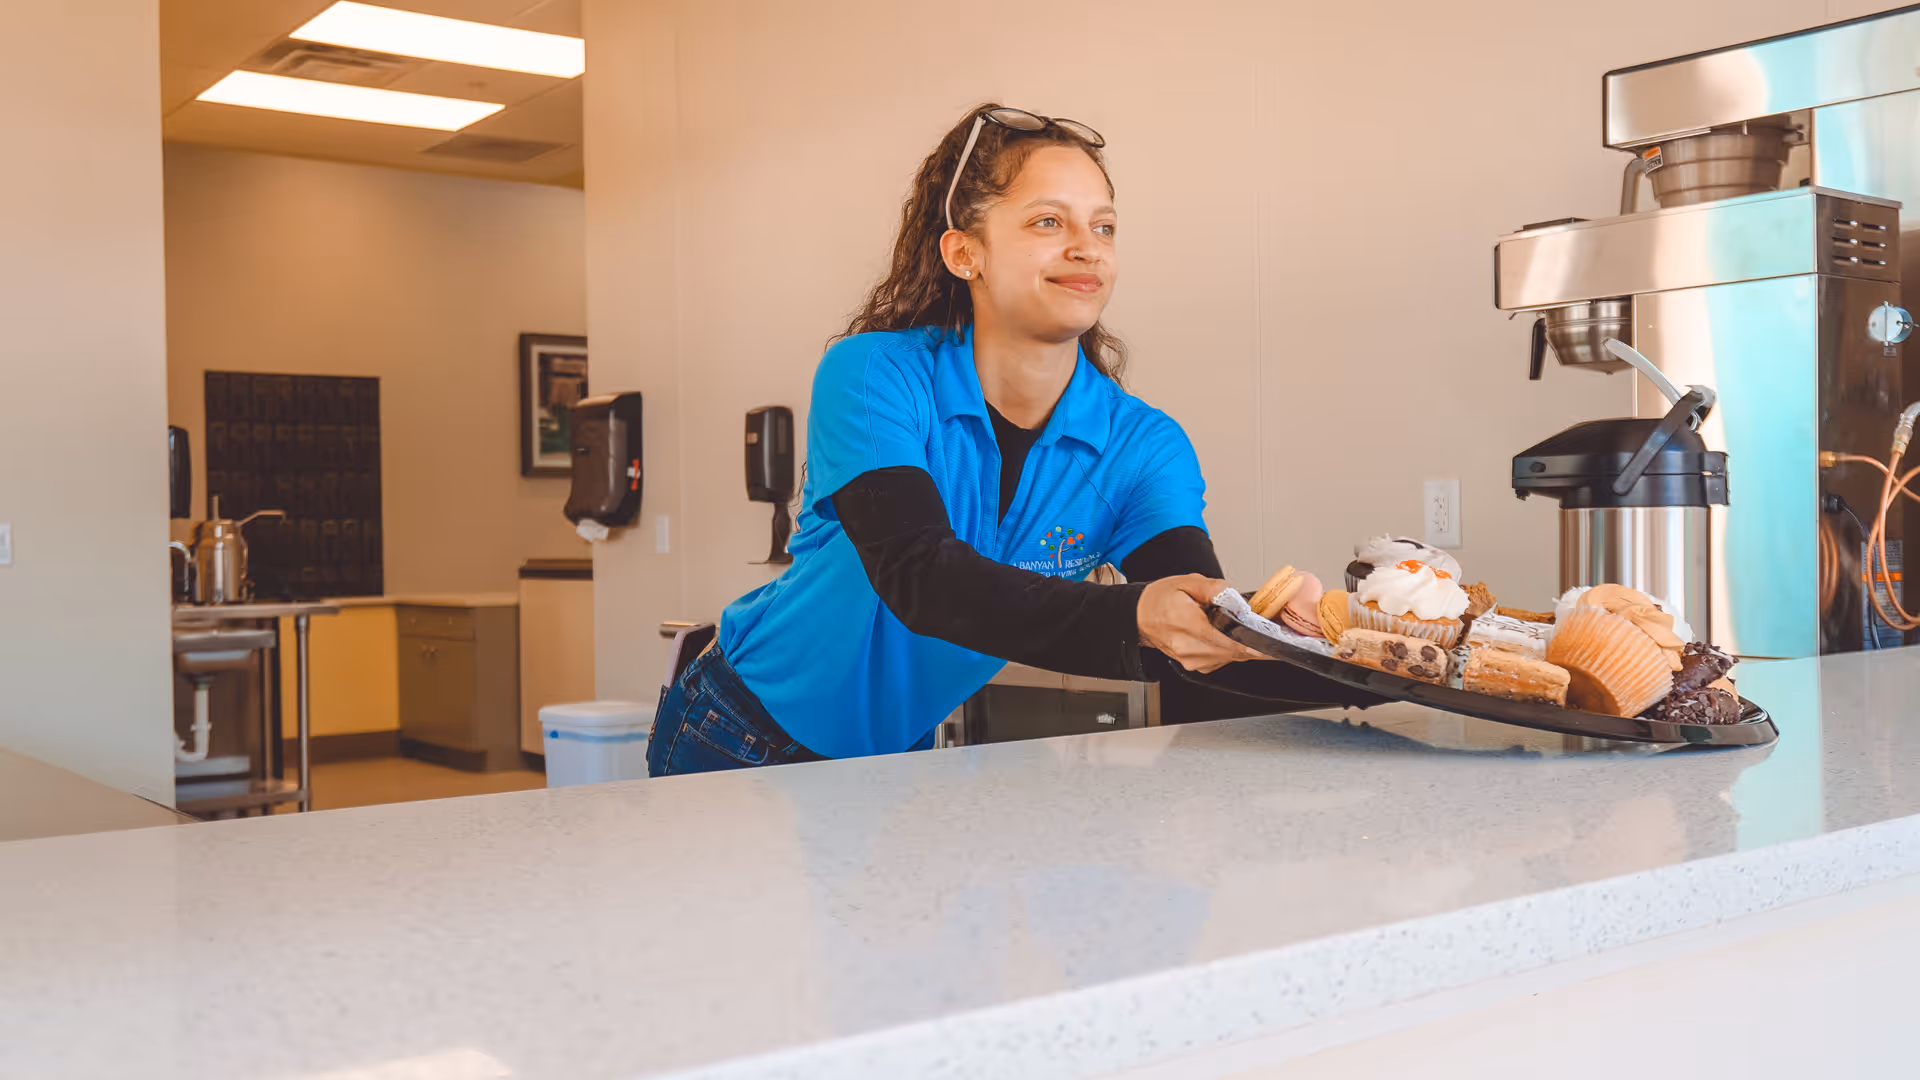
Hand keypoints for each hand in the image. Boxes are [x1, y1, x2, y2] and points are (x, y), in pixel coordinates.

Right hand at [1137, 574, 1268, 672]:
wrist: (1140, 617)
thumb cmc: (1159, 600)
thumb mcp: (1186, 582)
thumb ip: (1214, 588)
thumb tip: (1234, 598)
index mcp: (1187, 625)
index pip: (1228, 642)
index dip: (1253, 646)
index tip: (1270, 645)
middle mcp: (1189, 648)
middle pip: (1233, 652)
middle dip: (1249, 641)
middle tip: (1254, 626)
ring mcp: (1191, 660)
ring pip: (1229, 658)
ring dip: (1237, 644)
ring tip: (1230, 627)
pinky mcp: (1194, 665)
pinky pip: (1221, 660)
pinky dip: (1227, 649)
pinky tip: (1220, 636)